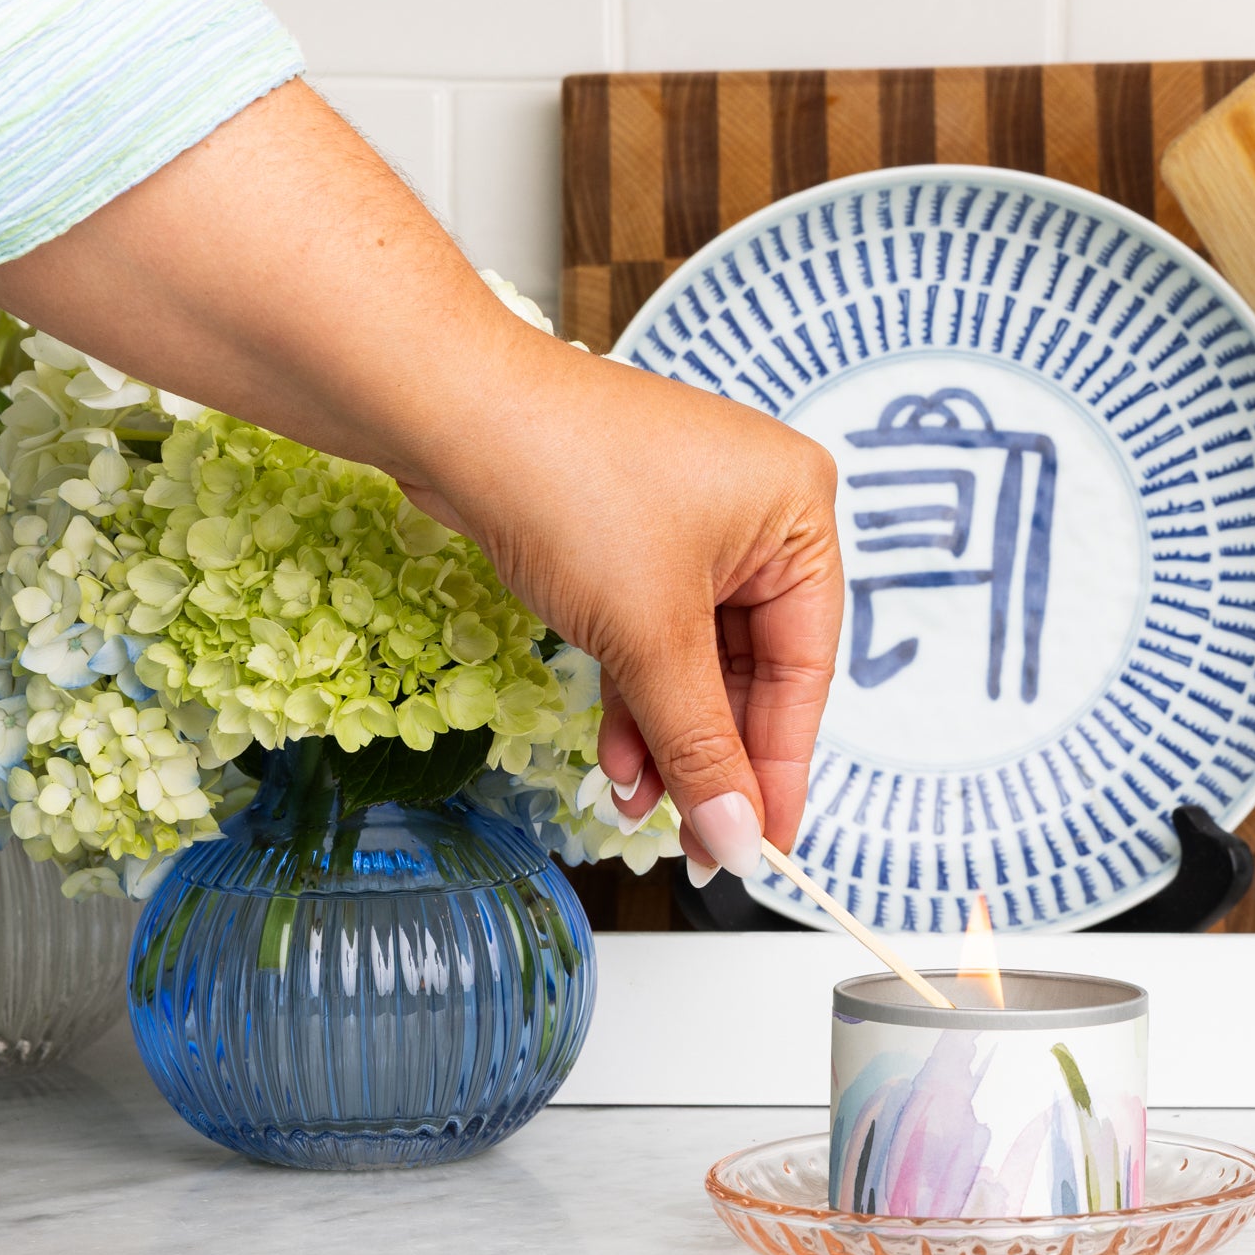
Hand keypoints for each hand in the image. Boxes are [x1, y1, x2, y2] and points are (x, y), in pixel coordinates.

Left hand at [0, 82, 843, 875]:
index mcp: (799, 513)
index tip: (765, 845)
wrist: (448, 409)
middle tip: (699, 844)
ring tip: (640, 809)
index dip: (782, 765)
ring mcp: (691, 522)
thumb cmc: (567, 484)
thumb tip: (738, 838)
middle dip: (713, 757)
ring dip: (666, 737)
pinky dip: (633, 696)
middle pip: (752, 669)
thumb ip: (700, 746)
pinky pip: (651, 634)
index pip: (806, 666)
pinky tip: (617, 760)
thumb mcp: (650, 635)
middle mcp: (757, 513)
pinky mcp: (629, 535)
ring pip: (695, 659)